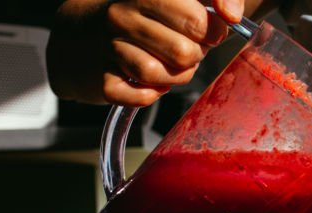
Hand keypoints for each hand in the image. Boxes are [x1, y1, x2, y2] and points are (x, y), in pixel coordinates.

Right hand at [48, 0, 243, 105]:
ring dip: (175, 77)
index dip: (213, 31)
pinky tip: (147, 80)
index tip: (208, 30)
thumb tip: (233, 15)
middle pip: (185, 52)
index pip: (197, 19)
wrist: (78, 34)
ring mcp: (108, 47)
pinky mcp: (101, 79)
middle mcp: (122, 16)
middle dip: (194, 56)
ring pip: (164, 76)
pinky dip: (151, 94)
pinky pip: (142, 98)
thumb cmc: (139, 15)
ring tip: (167, 65)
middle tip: (184, 49)